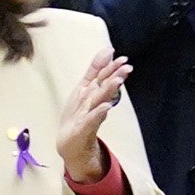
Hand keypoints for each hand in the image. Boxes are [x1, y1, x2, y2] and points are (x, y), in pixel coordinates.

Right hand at [57, 48, 130, 184]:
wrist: (70, 142)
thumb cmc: (79, 113)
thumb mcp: (87, 90)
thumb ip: (97, 71)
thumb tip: (108, 52)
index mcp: (87, 91)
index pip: (100, 76)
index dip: (110, 67)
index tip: (123, 58)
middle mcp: (86, 100)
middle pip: (100, 85)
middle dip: (111, 74)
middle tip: (125, 65)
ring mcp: (84, 114)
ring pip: (97, 100)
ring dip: (107, 90)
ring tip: (117, 80)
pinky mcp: (82, 128)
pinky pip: (92, 120)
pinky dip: (98, 113)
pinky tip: (107, 107)